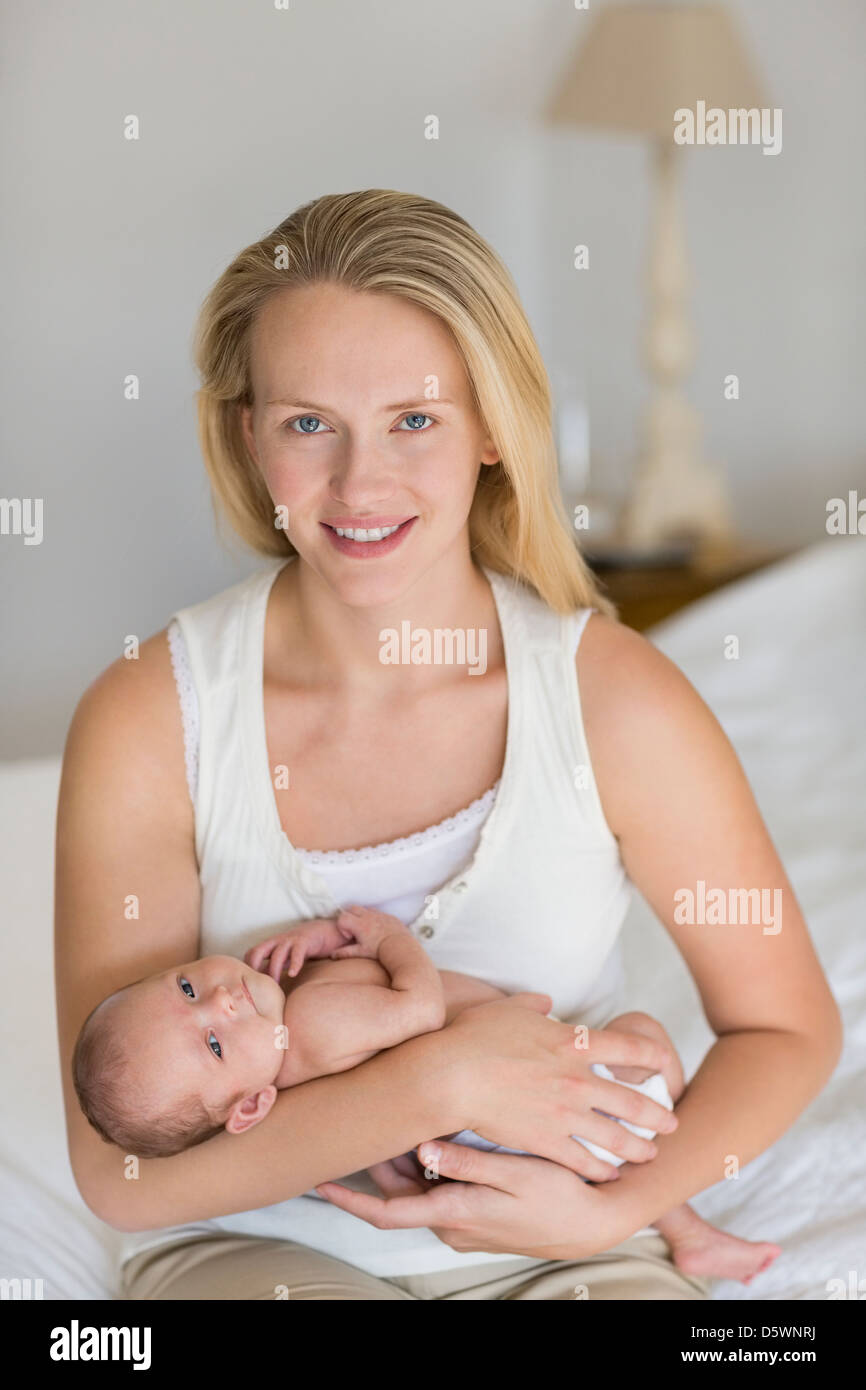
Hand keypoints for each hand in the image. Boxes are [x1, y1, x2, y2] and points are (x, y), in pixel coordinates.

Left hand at [244, 919, 350, 980]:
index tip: (248, 984)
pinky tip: (293, 974)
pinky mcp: (305, 941)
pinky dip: (294, 963)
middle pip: (257, 951)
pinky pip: (298, 952)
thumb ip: (275, 967)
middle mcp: (278, 941)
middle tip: (255, 986)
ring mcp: (291, 940)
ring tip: (275, 986)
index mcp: (271, 945)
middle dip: (253, 968)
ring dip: (274, 971)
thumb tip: (264, 987)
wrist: (325, 930)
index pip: (251, 954)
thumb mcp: (286, 957)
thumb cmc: (302, 948)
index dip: (247, 968)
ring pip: (277, 954)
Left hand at [316, 1141, 630, 1259]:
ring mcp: (462, 1220)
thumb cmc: (558, 1198)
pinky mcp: (475, 1212)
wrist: (592, 1223)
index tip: (321, 1181)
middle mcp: (450, 1222)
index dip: (350, 1198)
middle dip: (376, 1159)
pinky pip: (438, 1186)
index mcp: (453, 1215)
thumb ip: (467, 1163)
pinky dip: (427, 1162)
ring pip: (418, 1185)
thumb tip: (423, 1147)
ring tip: (383, 1117)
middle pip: (397, 1190)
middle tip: (354, 1121)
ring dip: (402, 1155)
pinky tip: (429, 1131)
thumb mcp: (515, 1175)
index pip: (387, 1212)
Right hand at [328, 904, 406, 961]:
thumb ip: (345, 952)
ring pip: (364, 909)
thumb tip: (332, 955)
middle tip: (355, 932)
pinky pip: (376, 912)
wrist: (400, 946)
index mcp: (360, 924)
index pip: (342, 917)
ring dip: (361, 917)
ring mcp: (378, 914)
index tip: (350, 936)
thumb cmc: (380, 950)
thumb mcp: (361, 952)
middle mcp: (368, 916)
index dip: (342, 927)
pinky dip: (373, 918)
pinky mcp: (387, 915)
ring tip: (366, 931)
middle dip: (350, 918)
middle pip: (351, 908)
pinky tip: (377, 930)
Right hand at [436, 996, 677, 1181]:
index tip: (664, 1063)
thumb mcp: (507, 1009)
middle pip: (632, 1101)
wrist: (452, 1076)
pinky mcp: (547, 1142)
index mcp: (572, 1043)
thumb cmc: (474, 1038)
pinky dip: (600, 1171)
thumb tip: (547, 1000)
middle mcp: (577, 1080)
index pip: (628, 1048)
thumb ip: (533, 1004)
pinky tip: (610, 1176)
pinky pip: (583, 1162)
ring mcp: (565, 1114)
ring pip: (615, 1137)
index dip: (652, 1055)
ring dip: (638, 1148)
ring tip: (650, 1155)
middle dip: (657, 1114)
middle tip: (672, 1122)